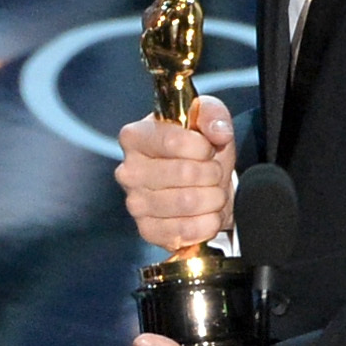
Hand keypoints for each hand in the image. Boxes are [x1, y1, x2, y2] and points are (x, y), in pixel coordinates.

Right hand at [114, 95, 235, 251]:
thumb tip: (218, 132)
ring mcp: (135, 204)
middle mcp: (127, 171)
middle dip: (212, 173)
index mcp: (135, 136)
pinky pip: (187, 230)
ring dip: (213, 197)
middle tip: (213, 172)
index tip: (208, 149)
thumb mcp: (208, 119)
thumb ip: (213, 114)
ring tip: (212, 191)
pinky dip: (208, 222)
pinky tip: (206, 213)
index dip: (201, 147)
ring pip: (188, 202)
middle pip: (184, 173)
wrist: (202, 185)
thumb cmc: (199, 148)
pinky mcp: (147, 231)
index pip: (172, 141)